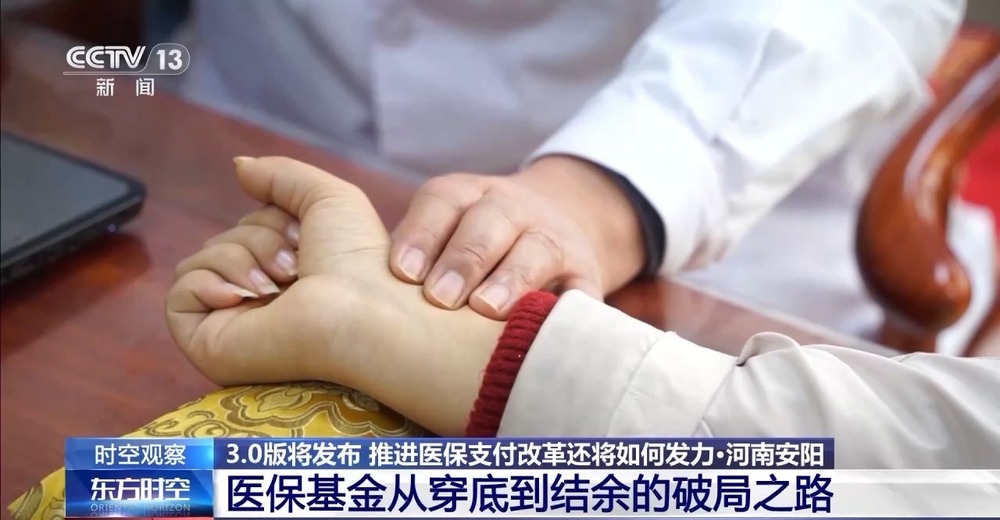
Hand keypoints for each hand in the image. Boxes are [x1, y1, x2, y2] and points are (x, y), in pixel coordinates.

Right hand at [166, 157, 503, 435]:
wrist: (362, 312)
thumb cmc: (359, 259)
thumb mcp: (327, 197)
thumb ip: (280, 176)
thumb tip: (239, 167)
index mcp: (290, 274)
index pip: (248, 228)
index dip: (271, 220)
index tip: (305, 238)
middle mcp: (262, 302)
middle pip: (222, 241)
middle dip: (257, 238)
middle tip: (296, 266)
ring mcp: (235, 327)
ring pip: (199, 261)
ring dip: (238, 258)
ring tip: (279, 283)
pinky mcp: (210, 348)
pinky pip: (178, 295)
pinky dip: (206, 282)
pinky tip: (244, 296)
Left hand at [390, 155, 645, 318]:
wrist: (559, 231)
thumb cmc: (473, 252)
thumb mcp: (445, 233)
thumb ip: (410, 260)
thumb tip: (351, 301)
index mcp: (469, 195)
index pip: (442, 201)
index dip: (422, 234)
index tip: (403, 273)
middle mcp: (513, 209)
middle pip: (490, 222)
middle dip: (464, 258)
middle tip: (439, 299)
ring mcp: (554, 239)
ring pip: (536, 249)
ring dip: (512, 278)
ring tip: (487, 310)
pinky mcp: (586, 275)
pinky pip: (581, 290)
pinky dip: (570, 307)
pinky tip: (549, 328)